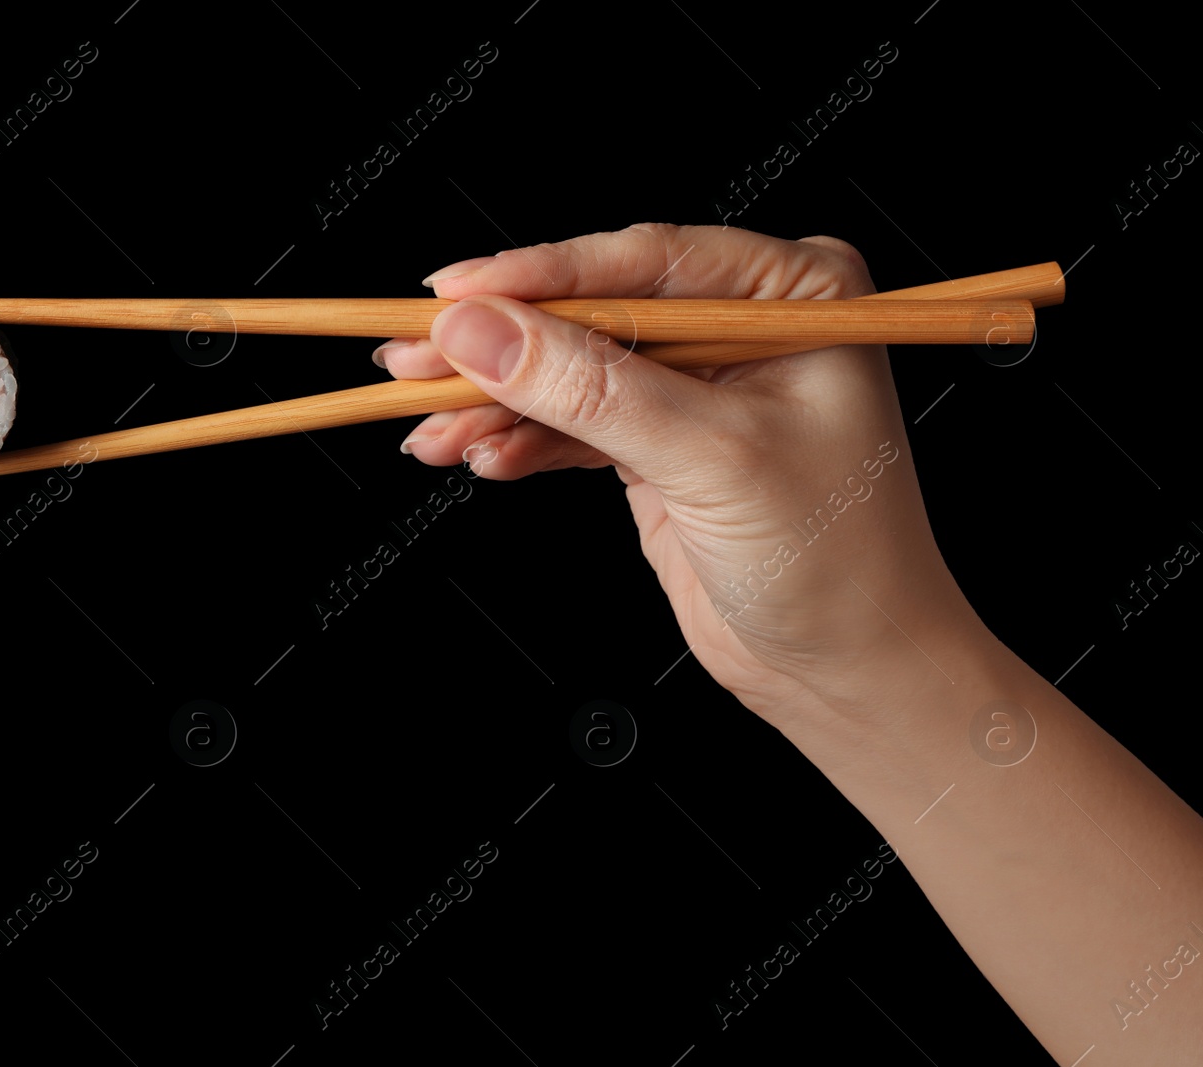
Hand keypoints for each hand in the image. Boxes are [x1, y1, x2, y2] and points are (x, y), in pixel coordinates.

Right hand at [383, 223, 981, 723]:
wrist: (849, 670)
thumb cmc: (837, 561)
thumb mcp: (709, 459)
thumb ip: (591, 389)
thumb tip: (484, 331)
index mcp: (792, 291)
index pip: (644, 260)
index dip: (540, 276)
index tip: (453, 294)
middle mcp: (742, 325)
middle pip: (593, 312)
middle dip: (503, 346)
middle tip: (415, 358)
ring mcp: (695, 385)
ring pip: (569, 372)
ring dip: (496, 404)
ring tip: (433, 430)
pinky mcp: (658, 443)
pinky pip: (570, 426)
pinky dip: (520, 443)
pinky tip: (480, 456)